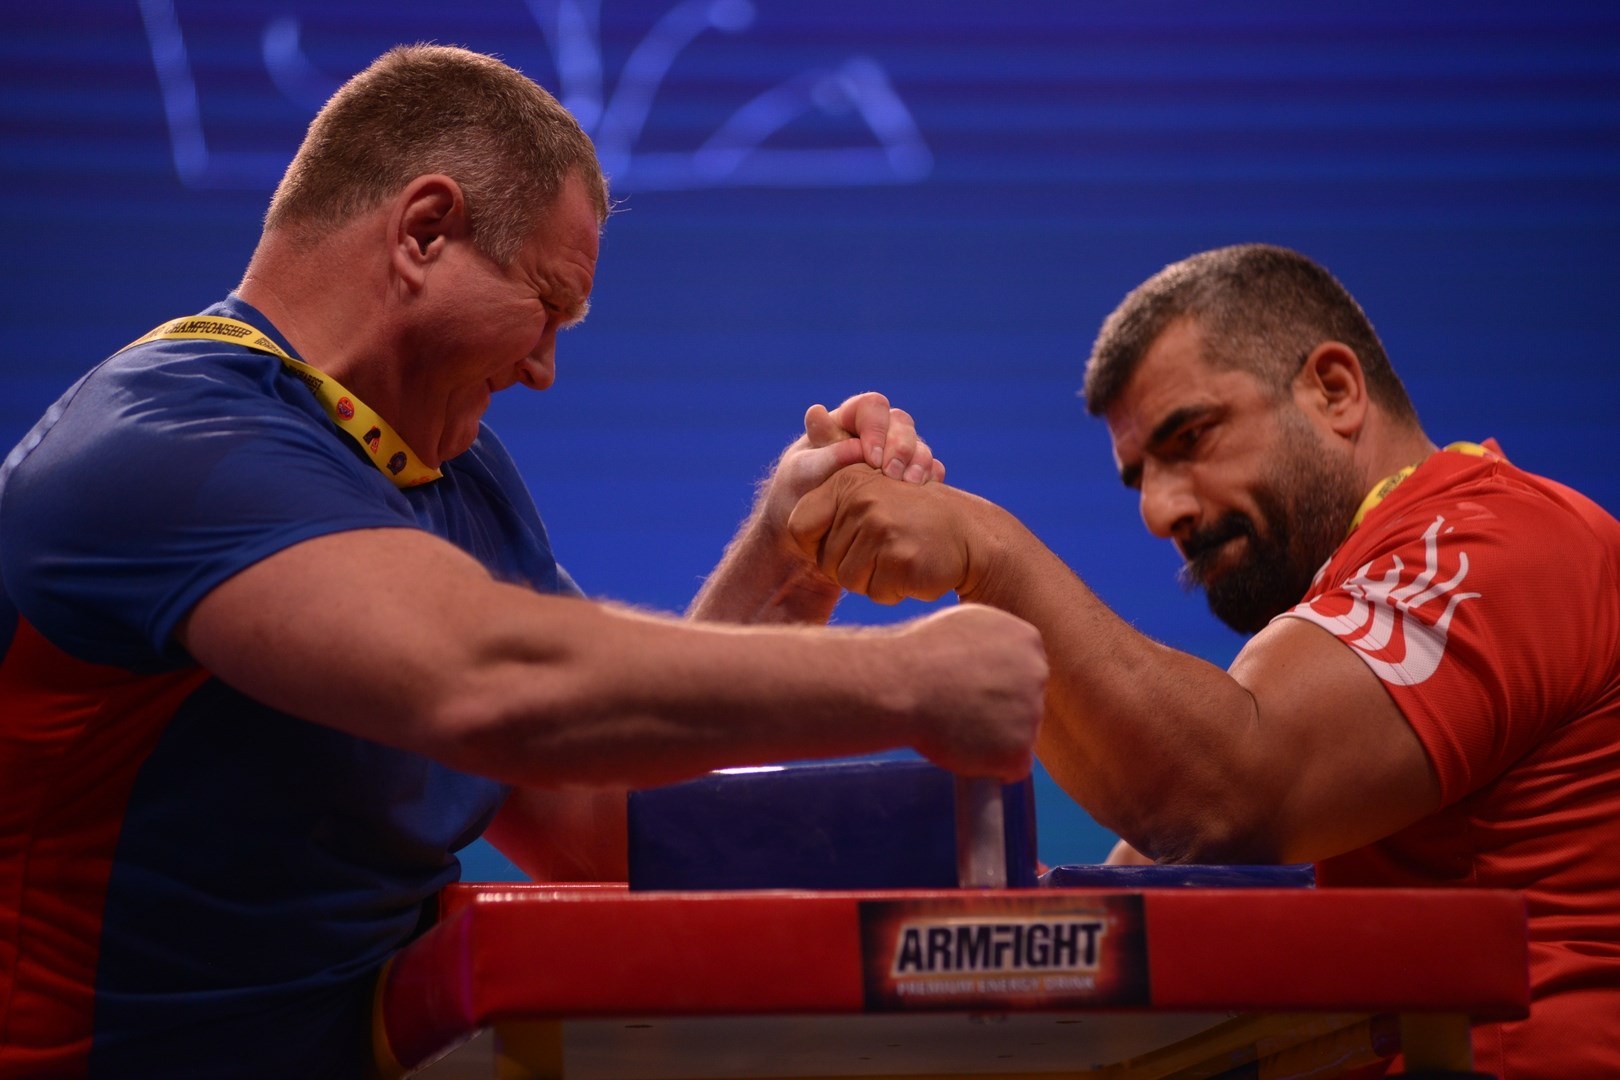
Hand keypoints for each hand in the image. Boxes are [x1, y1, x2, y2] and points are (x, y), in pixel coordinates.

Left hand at [788, 463, 976, 603]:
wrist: (972, 536)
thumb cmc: (911, 519)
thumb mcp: (870, 491)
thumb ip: (832, 486)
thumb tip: (805, 445)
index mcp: (847, 480)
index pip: (798, 526)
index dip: (816, 545)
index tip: (845, 542)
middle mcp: (861, 499)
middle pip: (824, 561)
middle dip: (852, 566)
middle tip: (887, 548)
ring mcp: (882, 528)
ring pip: (848, 580)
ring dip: (873, 580)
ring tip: (900, 557)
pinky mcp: (901, 557)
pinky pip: (877, 592)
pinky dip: (894, 590)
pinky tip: (915, 569)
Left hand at [805, 393, 944, 484]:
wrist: (808, 528)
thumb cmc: (798, 491)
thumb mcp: (803, 473)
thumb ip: (826, 454)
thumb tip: (855, 445)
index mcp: (848, 419)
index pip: (872, 406)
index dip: (876, 428)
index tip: (870, 459)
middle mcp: (876, 432)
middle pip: (901, 424)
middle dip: (901, 447)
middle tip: (891, 475)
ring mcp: (895, 453)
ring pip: (919, 446)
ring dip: (918, 464)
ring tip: (908, 486)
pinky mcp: (908, 477)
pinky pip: (929, 471)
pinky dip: (929, 480)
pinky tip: (920, 495)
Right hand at [888, 604, 1046, 781]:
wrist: (898, 686)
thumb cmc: (916, 655)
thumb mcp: (965, 626)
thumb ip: (991, 645)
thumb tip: (992, 663)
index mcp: (1026, 640)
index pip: (1024, 672)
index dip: (995, 685)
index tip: (970, 690)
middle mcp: (1037, 674)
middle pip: (1026, 703)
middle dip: (999, 712)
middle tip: (961, 713)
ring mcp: (1032, 713)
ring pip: (1019, 736)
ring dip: (993, 739)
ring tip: (954, 728)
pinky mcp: (1019, 751)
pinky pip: (1012, 768)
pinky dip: (990, 767)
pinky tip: (963, 751)